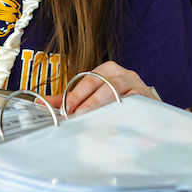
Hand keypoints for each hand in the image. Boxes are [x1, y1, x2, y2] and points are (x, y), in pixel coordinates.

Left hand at [43, 61, 161, 115]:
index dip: (75, 95)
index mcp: (107, 70)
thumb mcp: (93, 100)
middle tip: (75, 116)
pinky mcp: (147, 98)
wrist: (150, 116)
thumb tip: (41, 103)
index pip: (87, 79)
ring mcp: (136, 84)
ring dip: (101, 105)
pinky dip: (121, 110)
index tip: (64, 110)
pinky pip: (133, 102)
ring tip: (90, 118)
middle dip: (86, 101)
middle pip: (100, 83)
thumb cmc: (119, 105)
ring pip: (115, 91)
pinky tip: (112, 121)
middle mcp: (122, 73)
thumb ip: (70, 100)